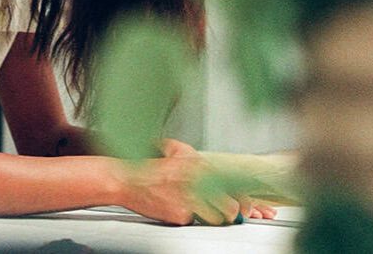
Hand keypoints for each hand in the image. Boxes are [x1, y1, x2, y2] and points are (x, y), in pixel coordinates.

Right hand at [119, 139, 240, 224]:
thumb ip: (197, 156)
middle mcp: (199, 183)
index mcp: (201, 166)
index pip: (234, 186)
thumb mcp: (176, 150)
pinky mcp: (180, 215)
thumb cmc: (149, 166)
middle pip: (231, 206)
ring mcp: (190, 200)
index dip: (243, 199)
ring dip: (212, 218)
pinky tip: (177, 209)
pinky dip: (188, 219)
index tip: (244, 204)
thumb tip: (214, 167)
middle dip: (232, 212)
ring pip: (217, 218)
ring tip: (202, 212)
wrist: (128, 179)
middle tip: (227, 213)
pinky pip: (194, 222)